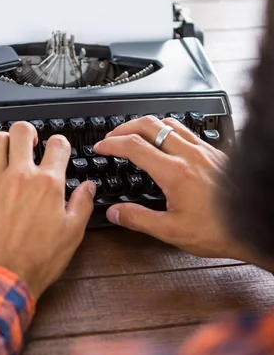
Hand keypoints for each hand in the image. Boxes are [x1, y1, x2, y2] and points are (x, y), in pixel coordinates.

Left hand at [0, 122, 95, 299]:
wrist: (3, 277)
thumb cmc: (37, 260)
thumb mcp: (72, 234)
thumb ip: (82, 204)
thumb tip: (89, 187)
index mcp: (48, 185)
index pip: (58, 145)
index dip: (60, 144)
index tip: (58, 150)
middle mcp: (20, 177)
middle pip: (22, 132)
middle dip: (29, 133)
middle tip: (30, 144)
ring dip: (4, 141)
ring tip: (8, 151)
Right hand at [94, 115, 248, 260]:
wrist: (252, 227)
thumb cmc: (218, 230)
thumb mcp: (171, 231)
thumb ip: (138, 219)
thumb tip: (115, 212)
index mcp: (175, 172)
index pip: (134, 146)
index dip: (112, 143)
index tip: (101, 146)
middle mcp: (189, 155)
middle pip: (149, 124)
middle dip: (125, 127)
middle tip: (113, 137)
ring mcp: (204, 151)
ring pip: (169, 122)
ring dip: (147, 125)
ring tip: (135, 135)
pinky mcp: (215, 153)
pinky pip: (187, 131)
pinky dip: (169, 130)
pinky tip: (167, 143)